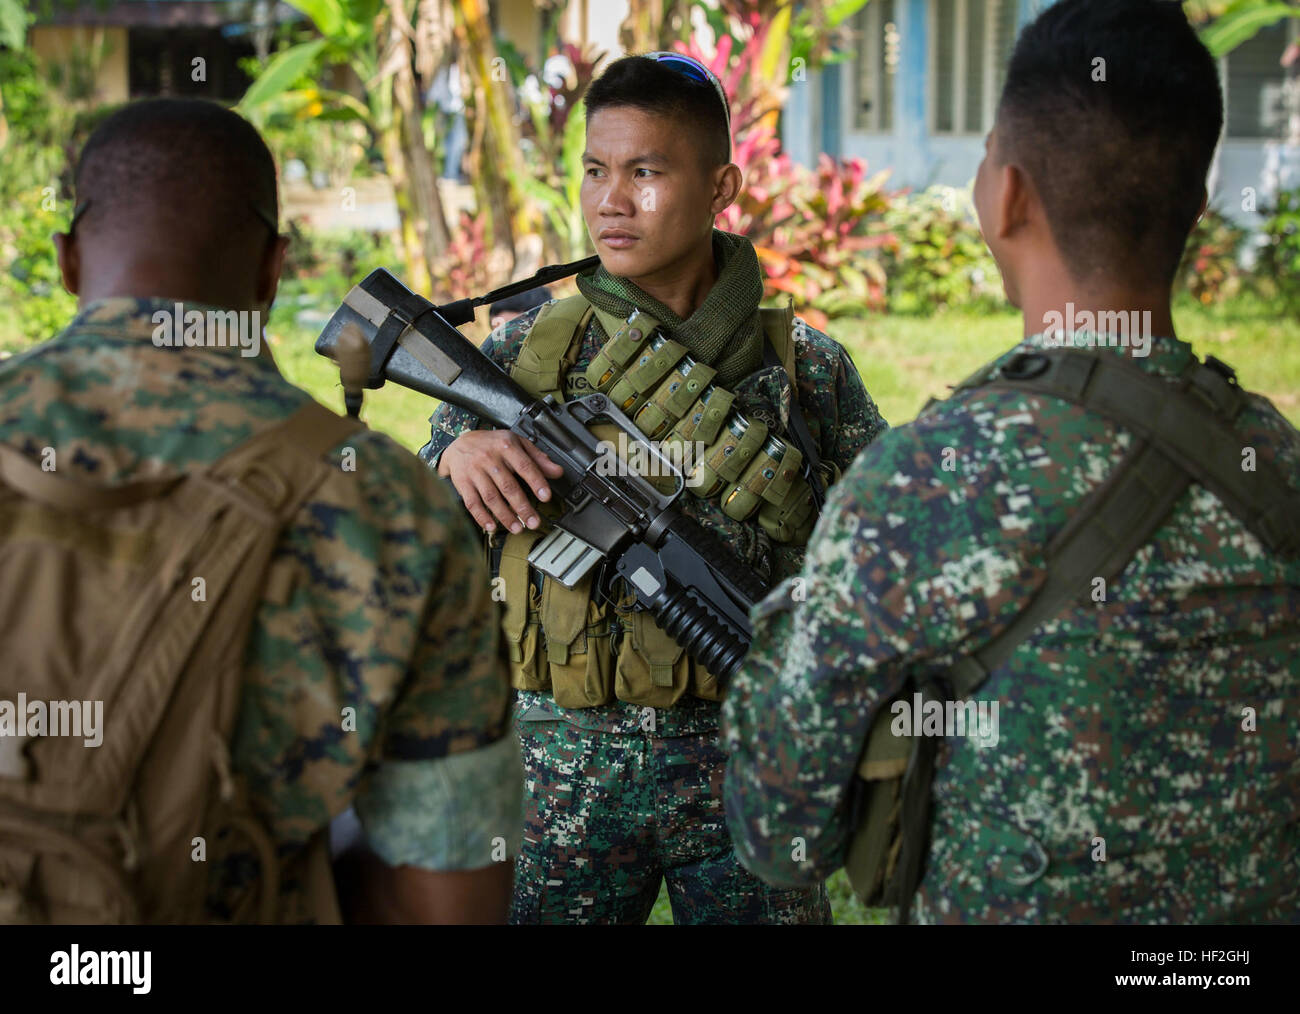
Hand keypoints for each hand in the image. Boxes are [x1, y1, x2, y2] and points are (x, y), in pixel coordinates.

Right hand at [437, 429, 563, 533]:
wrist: (459, 443)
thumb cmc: (492, 444)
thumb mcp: (517, 443)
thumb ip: (537, 458)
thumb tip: (557, 472)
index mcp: (506, 446)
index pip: (525, 466)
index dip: (536, 482)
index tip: (546, 497)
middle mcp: (489, 458)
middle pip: (508, 486)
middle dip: (522, 507)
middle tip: (533, 522)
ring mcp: (475, 471)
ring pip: (491, 497)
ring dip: (505, 516)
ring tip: (517, 528)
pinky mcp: (463, 483)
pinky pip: (472, 502)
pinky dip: (482, 516)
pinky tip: (491, 526)